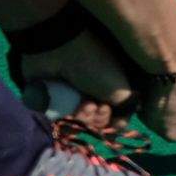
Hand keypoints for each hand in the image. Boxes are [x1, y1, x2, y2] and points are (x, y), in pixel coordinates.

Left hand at [16, 26, 137, 130]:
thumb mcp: (122, 88)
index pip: (114, 115)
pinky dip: (57, 112)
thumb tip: (120, 126)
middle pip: (95, 120)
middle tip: (94, 105)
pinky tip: (63, 104)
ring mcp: (70, 95)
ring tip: (80, 105)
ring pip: (75, 119)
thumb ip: (127, 109)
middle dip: (96, 118)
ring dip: (80, 116)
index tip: (109, 110)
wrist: (60, 49)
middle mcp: (91, 91)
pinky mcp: (48, 96)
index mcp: (110, 87)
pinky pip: (52, 113)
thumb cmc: (96, 66)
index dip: (112, 120)